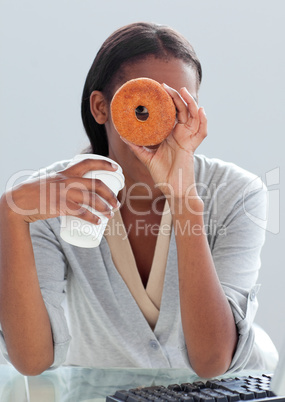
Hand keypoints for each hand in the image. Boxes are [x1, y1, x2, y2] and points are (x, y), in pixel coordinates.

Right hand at [2, 159, 119, 223]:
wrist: (20, 201)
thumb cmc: (37, 192)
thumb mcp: (52, 180)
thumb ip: (65, 182)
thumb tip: (80, 188)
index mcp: (66, 172)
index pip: (89, 163)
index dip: (105, 163)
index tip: (116, 168)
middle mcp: (68, 181)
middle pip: (97, 184)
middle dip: (110, 194)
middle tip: (117, 203)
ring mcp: (64, 193)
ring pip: (92, 199)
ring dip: (105, 208)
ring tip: (110, 214)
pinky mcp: (60, 206)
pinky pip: (81, 212)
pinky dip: (92, 218)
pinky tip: (98, 222)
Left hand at [121, 85, 206, 198]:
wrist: (173, 189)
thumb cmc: (162, 174)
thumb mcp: (146, 157)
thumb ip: (136, 146)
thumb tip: (122, 135)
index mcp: (171, 134)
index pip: (171, 113)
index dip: (167, 100)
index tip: (157, 89)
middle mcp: (181, 134)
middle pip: (182, 110)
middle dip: (175, 97)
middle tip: (164, 86)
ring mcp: (188, 139)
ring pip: (193, 116)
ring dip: (190, 102)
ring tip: (183, 91)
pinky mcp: (192, 147)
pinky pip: (201, 132)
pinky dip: (203, 121)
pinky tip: (201, 110)